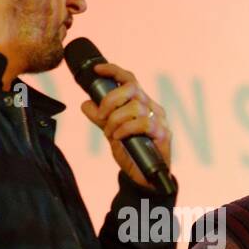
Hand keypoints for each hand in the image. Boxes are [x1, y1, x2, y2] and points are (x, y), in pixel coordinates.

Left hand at [79, 62, 172, 190]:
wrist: (144, 178)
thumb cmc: (132, 152)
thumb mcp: (111, 132)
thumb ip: (100, 118)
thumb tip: (85, 103)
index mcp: (141, 102)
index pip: (129, 80)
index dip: (114, 71)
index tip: (97, 70)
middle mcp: (152, 107)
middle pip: (131, 88)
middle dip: (110, 99)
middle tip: (101, 116)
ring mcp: (159, 120)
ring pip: (135, 106)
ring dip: (116, 119)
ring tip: (110, 133)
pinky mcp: (163, 134)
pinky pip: (143, 123)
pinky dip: (126, 129)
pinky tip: (119, 138)